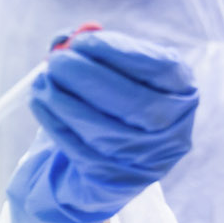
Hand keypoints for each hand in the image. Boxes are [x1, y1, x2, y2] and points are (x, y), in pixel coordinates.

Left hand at [7, 30, 198, 222]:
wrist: (109, 161)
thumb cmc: (112, 103)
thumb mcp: (112, 72)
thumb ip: (89, 51)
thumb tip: (61, 40)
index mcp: (182, 93)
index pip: (160, 70)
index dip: (119, 52)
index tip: (82, 41)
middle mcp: (173, 131)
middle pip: (135, 104)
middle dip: (89, 78)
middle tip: (56, 61)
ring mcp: (148, 161)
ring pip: (103, 130)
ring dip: (64, 101)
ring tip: (41, 81)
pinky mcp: (117, 182)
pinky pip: (81, 151)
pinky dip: (55, 123)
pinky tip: (40, 102)